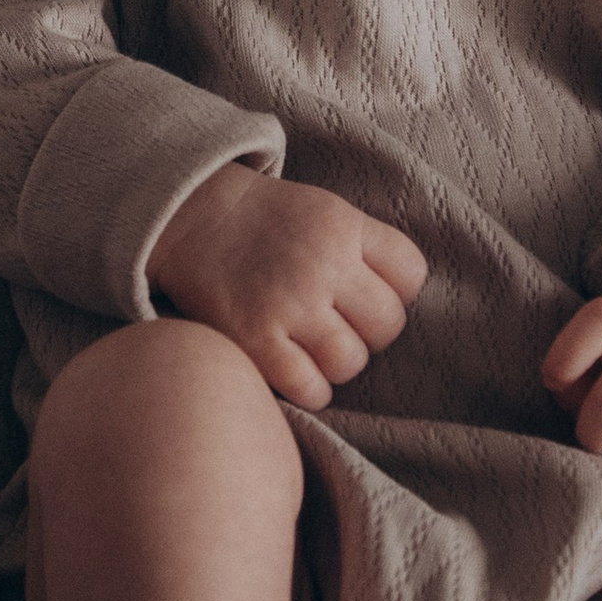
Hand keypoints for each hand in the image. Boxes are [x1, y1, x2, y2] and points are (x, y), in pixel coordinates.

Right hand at [146, 160, 425, 407]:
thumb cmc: (265, 223)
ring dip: (338, 363)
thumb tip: (403, 301)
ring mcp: (289, 303)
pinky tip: (294, 371)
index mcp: (344, 226)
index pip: (411, 274)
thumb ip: (366, 248)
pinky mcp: (255, 339)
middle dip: (369, 333)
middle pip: (387, 324)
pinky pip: (310, 388)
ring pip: (351, 361)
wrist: (190, 217)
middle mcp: (322, 263)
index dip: (395, 292)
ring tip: (314, 349)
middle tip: (339, 326)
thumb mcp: (324, 211)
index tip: (365, 294)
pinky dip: (309, 389)